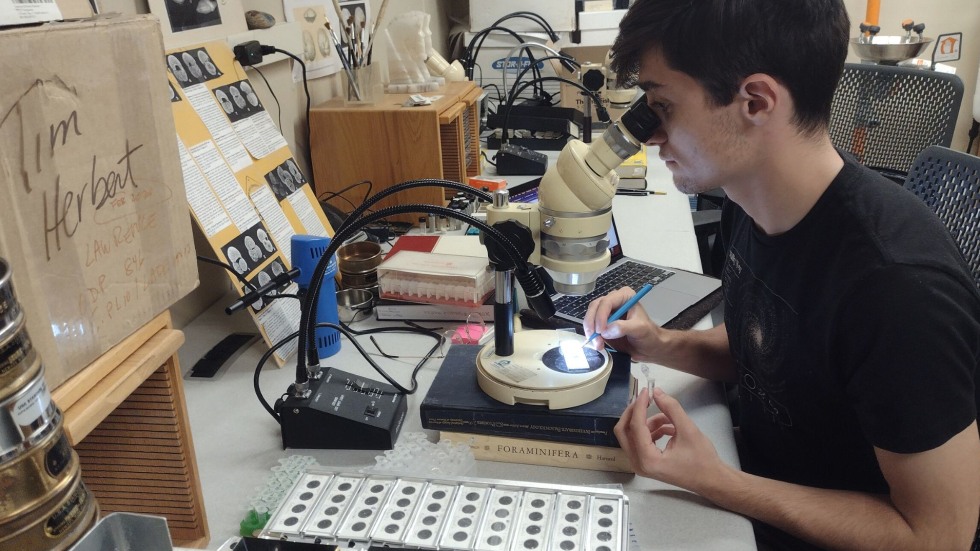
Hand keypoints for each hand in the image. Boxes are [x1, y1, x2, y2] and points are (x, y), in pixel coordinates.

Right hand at [583, 286, 659, 358]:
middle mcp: (613, 301)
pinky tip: (597, 345)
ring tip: (598, 345)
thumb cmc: (648, 335)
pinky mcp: (602, 324)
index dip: (601, 316)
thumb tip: (606, 330)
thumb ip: (624, 328)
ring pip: (590, 317)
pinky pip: (591, 327)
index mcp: (624, 296)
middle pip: (595, 307)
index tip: (601, 331)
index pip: (607, 302)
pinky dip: (591, 336)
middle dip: (592, 323)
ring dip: (590, 331)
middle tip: (594, 338)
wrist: (649, 347)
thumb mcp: (640, 329)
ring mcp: (606, 312)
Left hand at [614, 387, 730, 493]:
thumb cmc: (702, 459)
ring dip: (647, 422)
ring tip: (669, 417)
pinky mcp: (646, 463)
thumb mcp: (688, 430)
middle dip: (633, 412)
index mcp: (647, 459)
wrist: (711, 480)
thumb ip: (671, 408)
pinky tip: (670, 427)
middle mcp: (638, 464)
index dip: (639, 406)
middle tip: (646, 399)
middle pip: (623, 431)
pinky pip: (641, 441)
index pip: (636, 426)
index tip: (646, 391)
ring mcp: (641, 465)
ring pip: (632, 435)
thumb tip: (656, 392)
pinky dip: (652, 430)